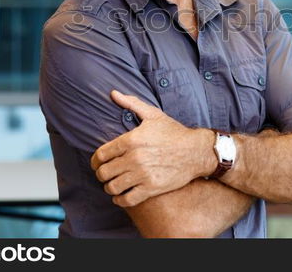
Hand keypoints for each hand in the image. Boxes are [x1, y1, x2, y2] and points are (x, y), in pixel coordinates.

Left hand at [90, 90, 214, 206]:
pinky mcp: (152, 188)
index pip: (101, 155)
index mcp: (131, 139)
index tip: (97, 163)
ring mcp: (143, 174)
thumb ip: (131, 104)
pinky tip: (120, 196)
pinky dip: (119, 199)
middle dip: (101, 174)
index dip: (95, 161)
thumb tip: (113, 93)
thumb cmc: (174, 132)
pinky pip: (127, 199)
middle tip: (105, 174)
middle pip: (104, 172)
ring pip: (112, 187)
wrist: (196, 151)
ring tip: (112, 184)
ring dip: (109, 187)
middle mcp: (134, 158)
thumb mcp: (153, 114)